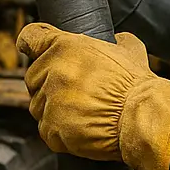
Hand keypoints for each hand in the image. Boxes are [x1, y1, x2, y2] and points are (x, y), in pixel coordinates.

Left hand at [17, 22, 169, 169]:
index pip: (30, 37)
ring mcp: (49, 102)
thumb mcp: (129, 49)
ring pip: (39, 105)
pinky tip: (81, 127)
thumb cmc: (135, 84)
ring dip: (54, 108)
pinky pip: (47, 130)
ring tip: (81, 112)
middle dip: (48, 82)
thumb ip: (115, 41)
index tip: (29, 48)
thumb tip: (116, 40)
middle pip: (33, 76)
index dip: (30, 43)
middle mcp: (51, 71)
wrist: (140, 117)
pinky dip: (60, 131)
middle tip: (73, 91)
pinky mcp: (51, 129)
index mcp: (64, 46)